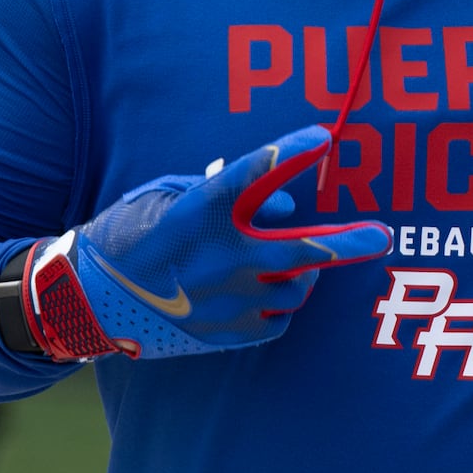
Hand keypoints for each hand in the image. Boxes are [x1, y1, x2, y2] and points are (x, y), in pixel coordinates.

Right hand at [23, 125, 391, 360]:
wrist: (90, 301)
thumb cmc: (130, 235)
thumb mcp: (164, 195)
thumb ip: (226, 191)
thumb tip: (284, 206)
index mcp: (197, 215)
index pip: (253, 175)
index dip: (291, 153)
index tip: (323, 137)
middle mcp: (218, 259)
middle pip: (305, 249)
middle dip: (350, 242)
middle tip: (381, 236)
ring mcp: (226, 301)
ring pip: (298, 286)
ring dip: (304, 270)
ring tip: (293, 261)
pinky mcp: (226, 334)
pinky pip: (280, 319)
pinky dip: (282, 302)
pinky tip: (267, 290)